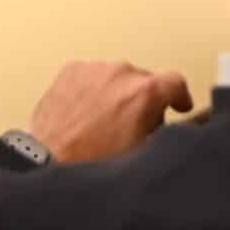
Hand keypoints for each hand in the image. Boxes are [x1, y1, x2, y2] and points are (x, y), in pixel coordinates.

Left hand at [23, 59, 192, 163]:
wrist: (50, 160)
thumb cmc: (91, 161)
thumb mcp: (142, 152)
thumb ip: (161, 128)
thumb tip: (163, 122)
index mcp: (144, 93)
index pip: (175, 82)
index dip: (179, 96)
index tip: (178, 103)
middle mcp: (121, 73)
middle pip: (143, 80)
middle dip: (141, 100)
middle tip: (131, 125)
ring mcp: (94, 69)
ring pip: (116, 76)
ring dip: (114, 93)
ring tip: (102, 121)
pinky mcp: (71, 70)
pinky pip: (91, 75)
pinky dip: (92, 88)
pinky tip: (85, 112)